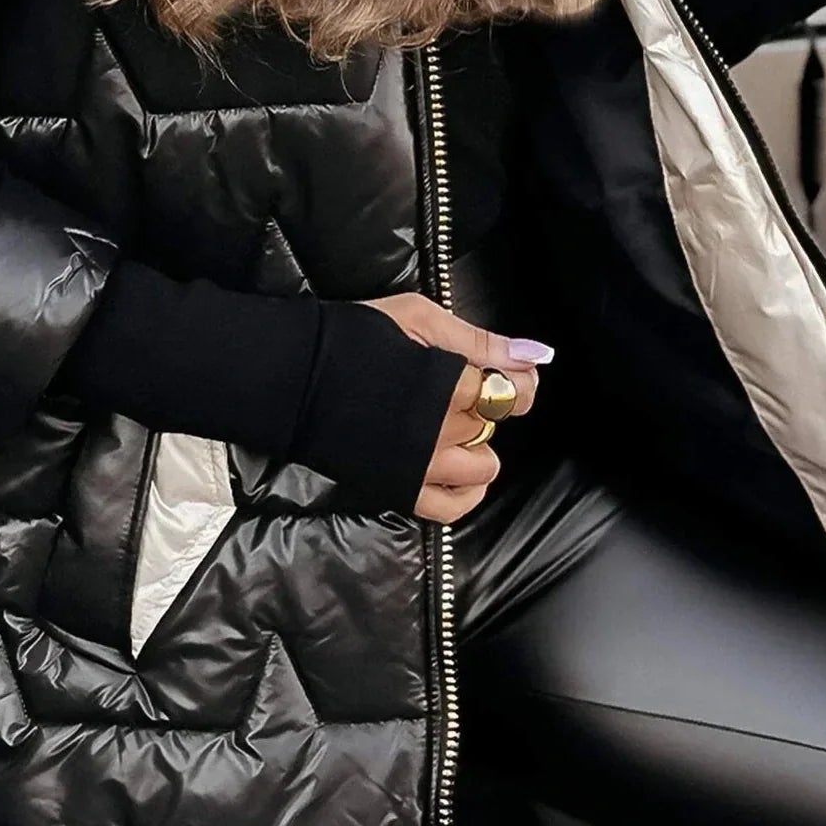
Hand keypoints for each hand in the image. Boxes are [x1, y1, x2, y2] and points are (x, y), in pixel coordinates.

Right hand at [360, 294, 550, 522]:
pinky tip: (459, 472)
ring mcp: (422, 466)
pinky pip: (453, 507)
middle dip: (482, 405)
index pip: (513, 392)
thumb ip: (478, 340)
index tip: (504, 374)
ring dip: (475, 446)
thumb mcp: (417, 317)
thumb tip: (532, 354)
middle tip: (454, 387)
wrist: (293, 376)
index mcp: (449, 385)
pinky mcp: (401, 489)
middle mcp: (441, 431)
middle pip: (492, 423)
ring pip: (483, 467)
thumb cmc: (353, 338)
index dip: (516, 381)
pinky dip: (465, 493)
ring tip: (449, 426)